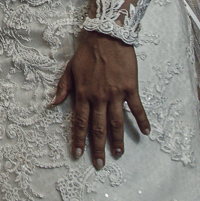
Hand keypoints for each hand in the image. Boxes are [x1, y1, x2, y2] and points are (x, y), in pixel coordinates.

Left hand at [51, 29, 150, 168]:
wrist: (107, 36)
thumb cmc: (87, 53)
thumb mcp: (70, 69)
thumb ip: (63, 88)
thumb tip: (53, 104)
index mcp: (83, 93)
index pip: (80, 122)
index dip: (79, 139)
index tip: (78, 154)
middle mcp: (99, 97)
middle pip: (98, 127)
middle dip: (98, 147)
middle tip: (100, 164)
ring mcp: (116, 94)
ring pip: (116, 122)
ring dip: (118, 140)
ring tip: (118, 154)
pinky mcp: (130, 88)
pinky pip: (136, 108)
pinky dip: (142, 121)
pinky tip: (146, 132)